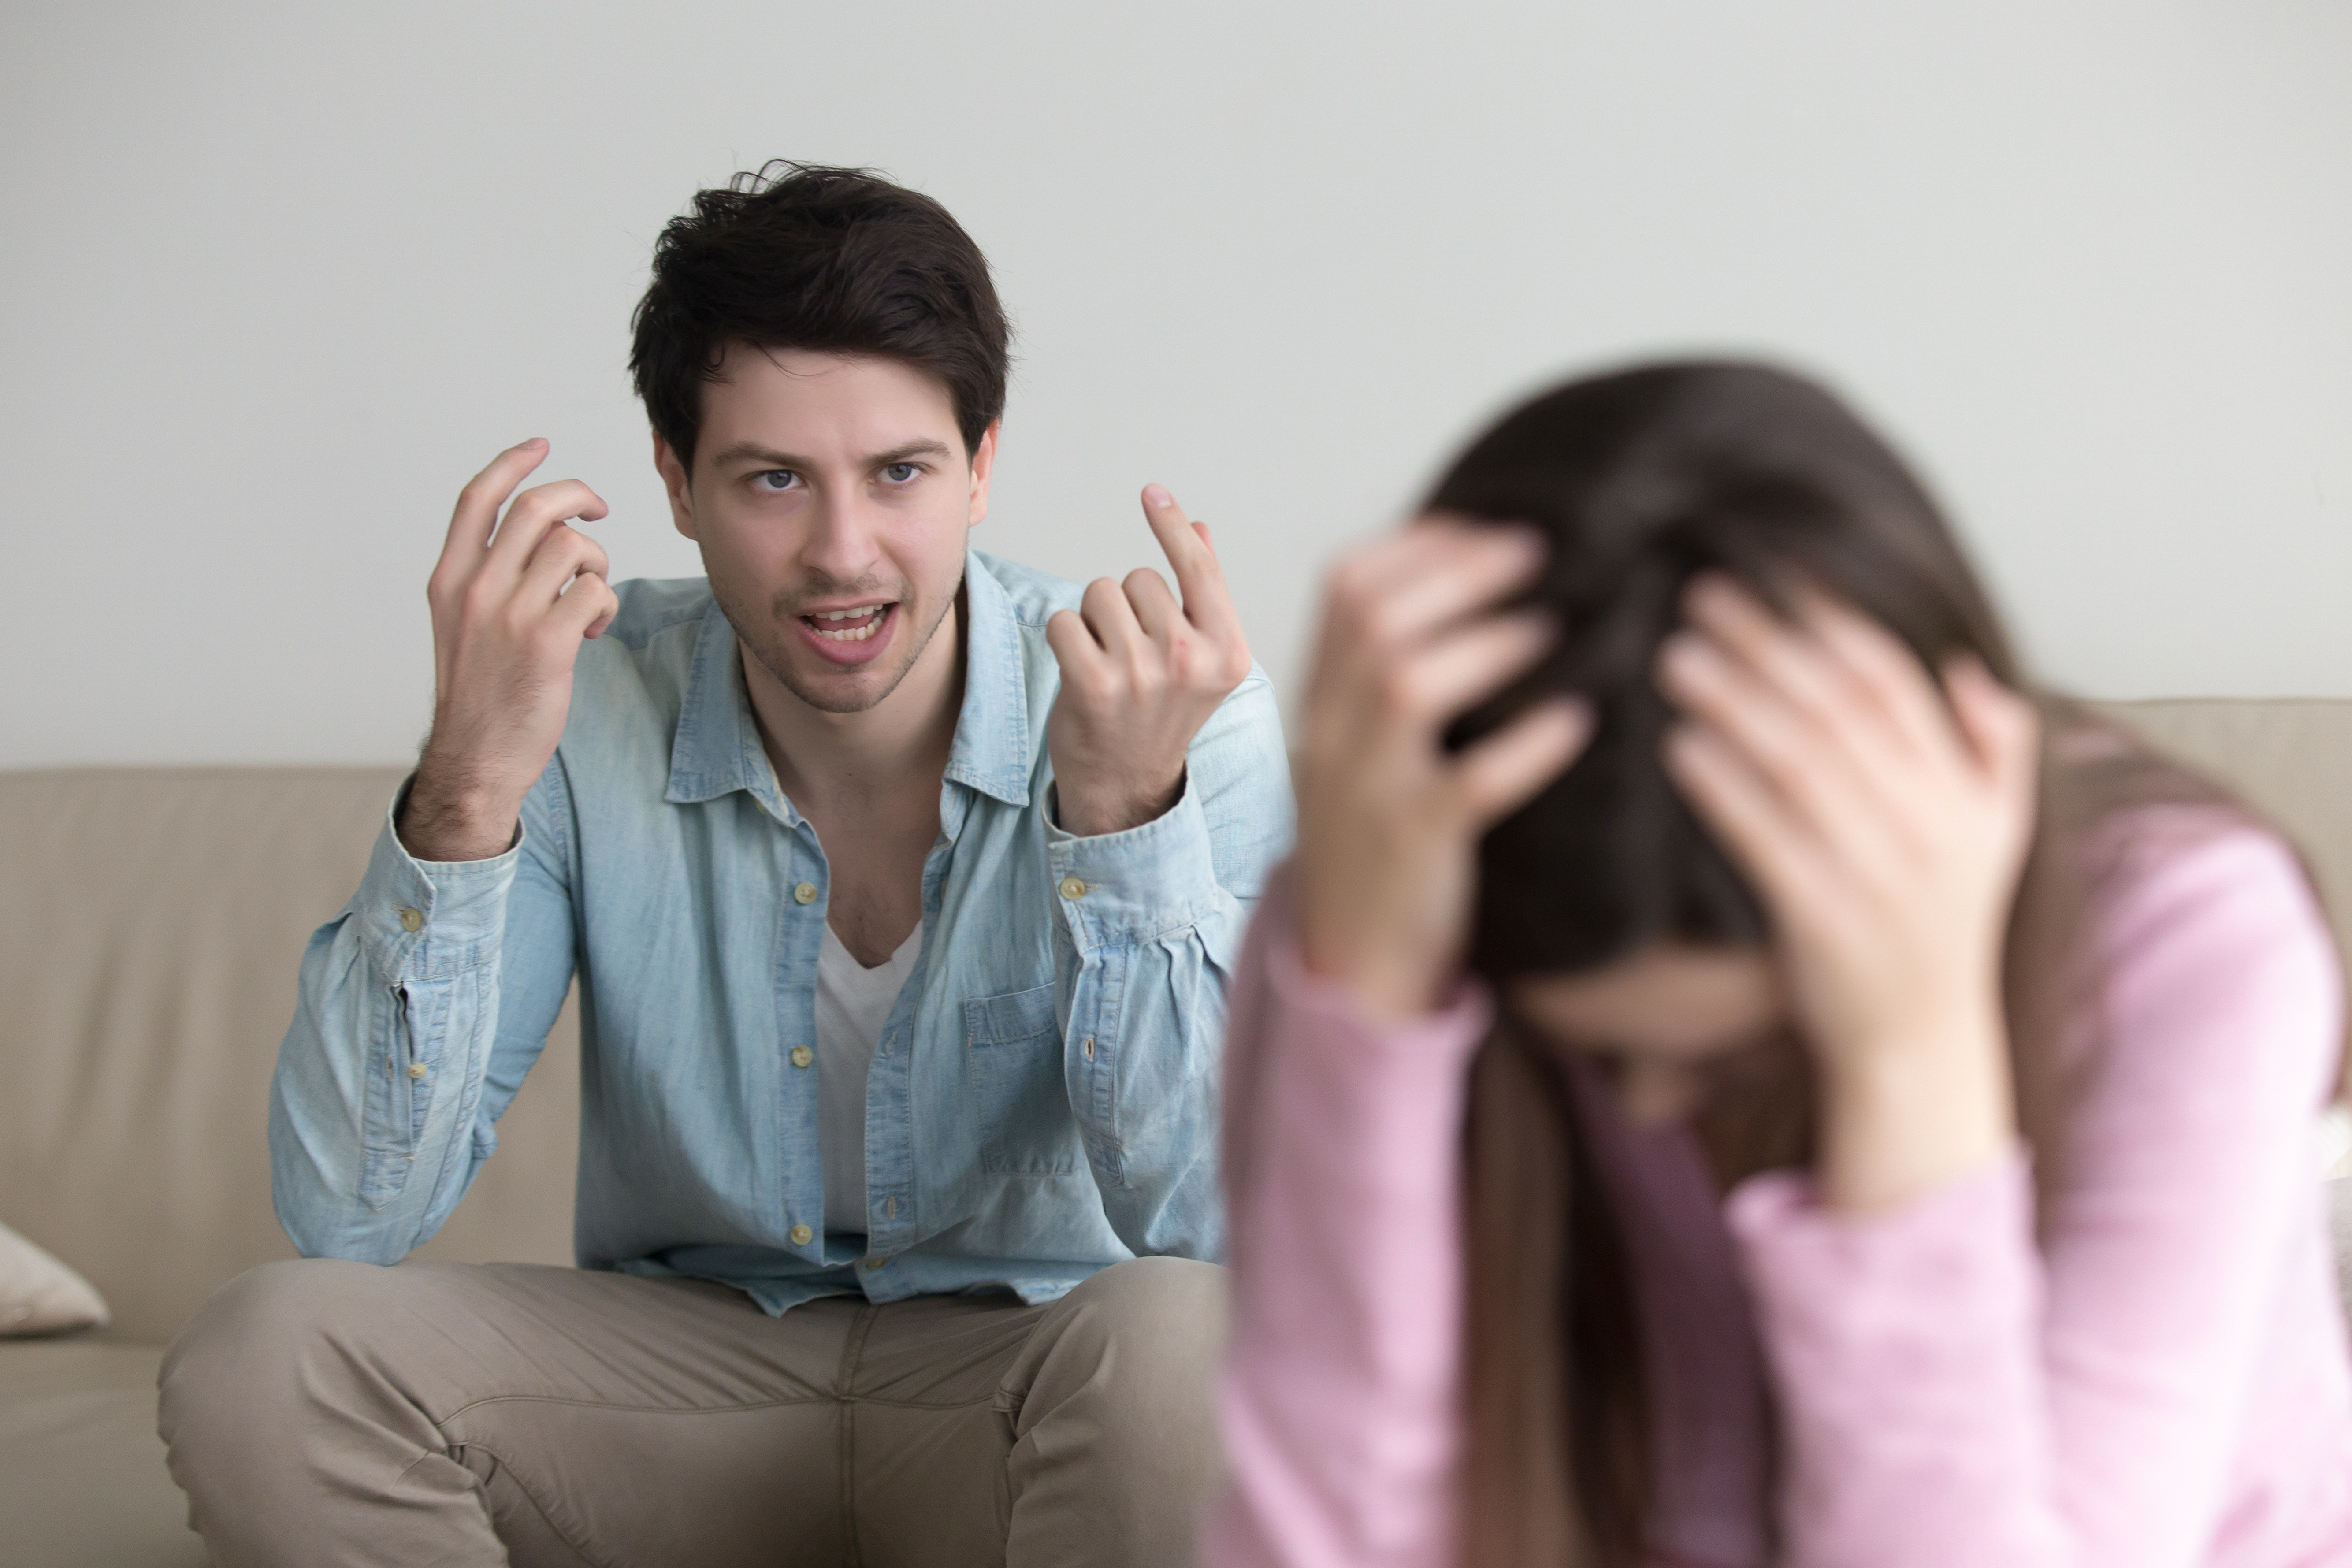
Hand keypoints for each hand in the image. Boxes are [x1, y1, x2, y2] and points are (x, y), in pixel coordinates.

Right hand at [399, 439, 618, 862]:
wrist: (477, 758)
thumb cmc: (480, 693)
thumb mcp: (461, 626)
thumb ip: (485, 578)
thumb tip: (536, 536)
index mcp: (448, 579)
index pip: (477, 498)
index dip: (513, 463)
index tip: (541, 445)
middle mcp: (475, 588)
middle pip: (536, 508)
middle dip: (579, 498)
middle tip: (598, 511)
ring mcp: (510, 614)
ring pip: (573, 548)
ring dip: (596, 565)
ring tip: (588, 600)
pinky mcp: (547, 643)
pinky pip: (596, 592)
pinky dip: (605, 605)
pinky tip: (592, 629)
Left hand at [1044, 484, 1254, 836]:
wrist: (1127, 789)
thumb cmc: (1160, 716)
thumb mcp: (1200, 659)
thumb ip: (1204, 594)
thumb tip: (1200, 527)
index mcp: (1228, 653)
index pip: (1198, 567)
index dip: (1172, 524)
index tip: (1152, 491)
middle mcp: (1191, 661)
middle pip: (1139, 578)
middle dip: (1127, 604)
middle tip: (1133, 655)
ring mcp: (1142, 675)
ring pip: (1099, 594)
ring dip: (1094, 620)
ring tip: (1109, 664)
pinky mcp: (1094, 686)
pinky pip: (1064, 620)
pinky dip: (1063, 638)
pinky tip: (1080, 672)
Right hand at [1294, 519, 1591, 1017]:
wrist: (1344, 962)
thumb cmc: (1370, 844)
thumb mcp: (1355, 752)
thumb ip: (1380, 681)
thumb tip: (1455, 585)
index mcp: (1318, 703)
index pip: (1342, 588)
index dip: (1415, 543)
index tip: (1482, 523)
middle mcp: (1331, 736)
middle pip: (1372, 617)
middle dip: (1457, 569)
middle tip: (1537, 549)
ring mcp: (1366, 790)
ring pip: (1405, 685)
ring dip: (1486, 642)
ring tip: (1553, 626)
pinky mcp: (1413, 844)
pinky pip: (1470, 783)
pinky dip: (1528, 745)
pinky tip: (1579, 722)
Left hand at [1656, 576, 2038, 1209]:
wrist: (1919, 1044)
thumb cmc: (1940, 930)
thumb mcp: (1996, 838)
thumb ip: (1998, 750)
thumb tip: (1972, 670)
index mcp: (1961, 793)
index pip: (1892, 680)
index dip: (1831, 619)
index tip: (1773, 573)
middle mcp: (1925, 822)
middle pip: (1835, 707)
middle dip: (1766, 643)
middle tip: (1701, 595)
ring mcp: (1877, 871)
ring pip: (1798, 761)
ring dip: (1733, 700)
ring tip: (1675, 656)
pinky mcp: (1823, 918)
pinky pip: (1766, 837)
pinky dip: (1723, 788)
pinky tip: (1679, 747)